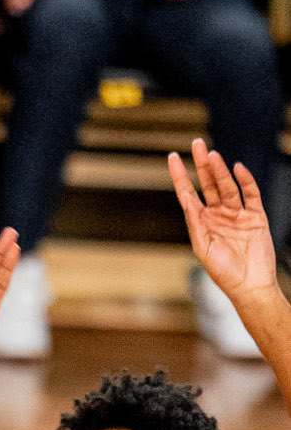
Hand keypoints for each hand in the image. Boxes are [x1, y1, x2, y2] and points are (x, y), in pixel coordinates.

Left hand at [168, 140, 278, 312]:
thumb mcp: (203, 248)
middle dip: (202, 164)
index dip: (180, 175)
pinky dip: (245, 180)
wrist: (250, 285)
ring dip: (220, 171)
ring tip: (213, 155)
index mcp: (201, 223)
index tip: (173, 157)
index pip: (187, 193)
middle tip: (197, 144)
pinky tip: (238, 169)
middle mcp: (217, 215)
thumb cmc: (224, 272)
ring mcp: (237, 214)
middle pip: (208, 184)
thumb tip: (187, 202)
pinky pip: (250, 194)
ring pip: (227, 186)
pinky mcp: (255, 216)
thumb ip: (196, 224)